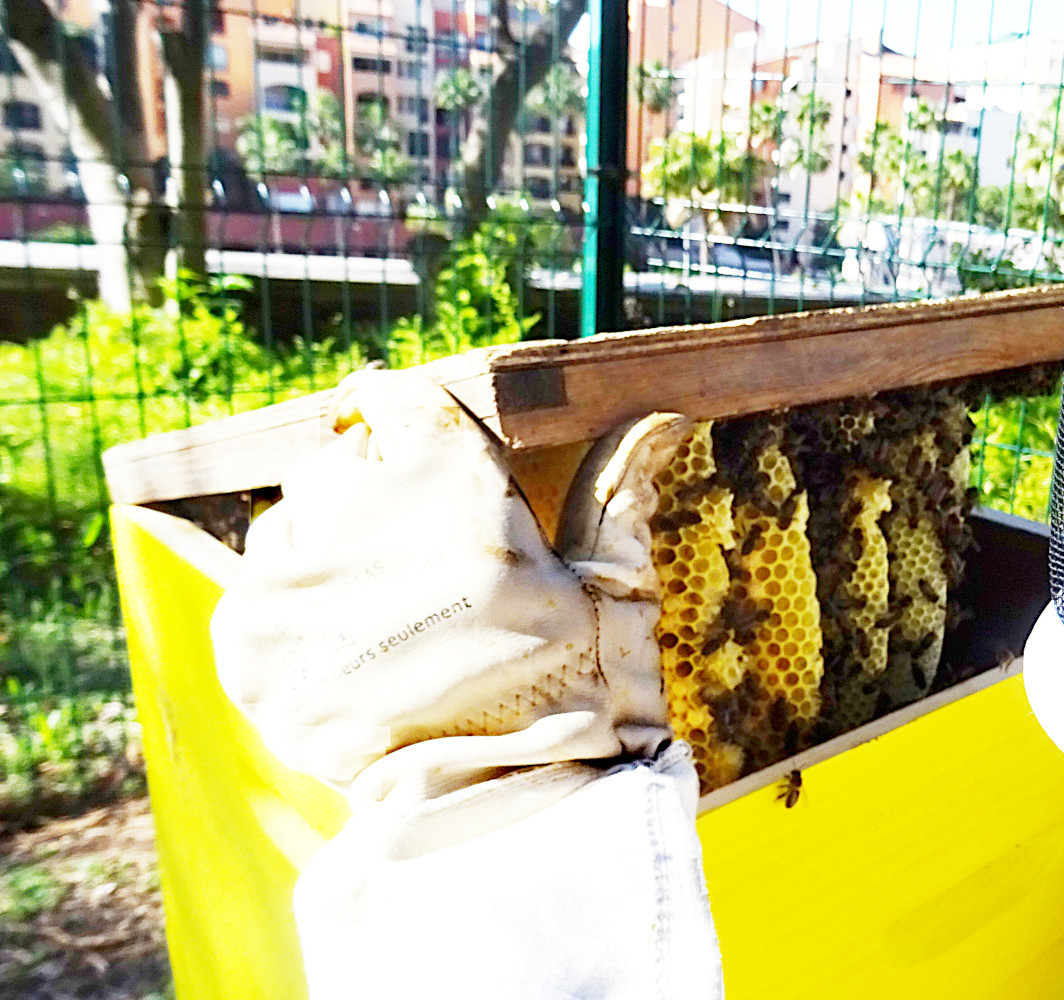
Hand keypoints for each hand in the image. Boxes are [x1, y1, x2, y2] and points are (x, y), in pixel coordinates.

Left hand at [211, 369, 691, 800]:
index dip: (407, 422)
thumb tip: (665, 416)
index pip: (395, 399)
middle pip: (337, 465)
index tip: (415, 447)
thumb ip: (620, 487)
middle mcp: (359, 516)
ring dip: (327, 555)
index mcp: (450, 482)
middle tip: (425, 565)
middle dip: (375, 499)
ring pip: (287, 526)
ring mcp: (294, 582)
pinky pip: (254, 595)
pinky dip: (292, 617)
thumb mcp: (616, 586)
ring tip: (388, 620)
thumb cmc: (579, 693)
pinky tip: (351, 658)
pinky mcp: (248, 645)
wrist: (506, 812)